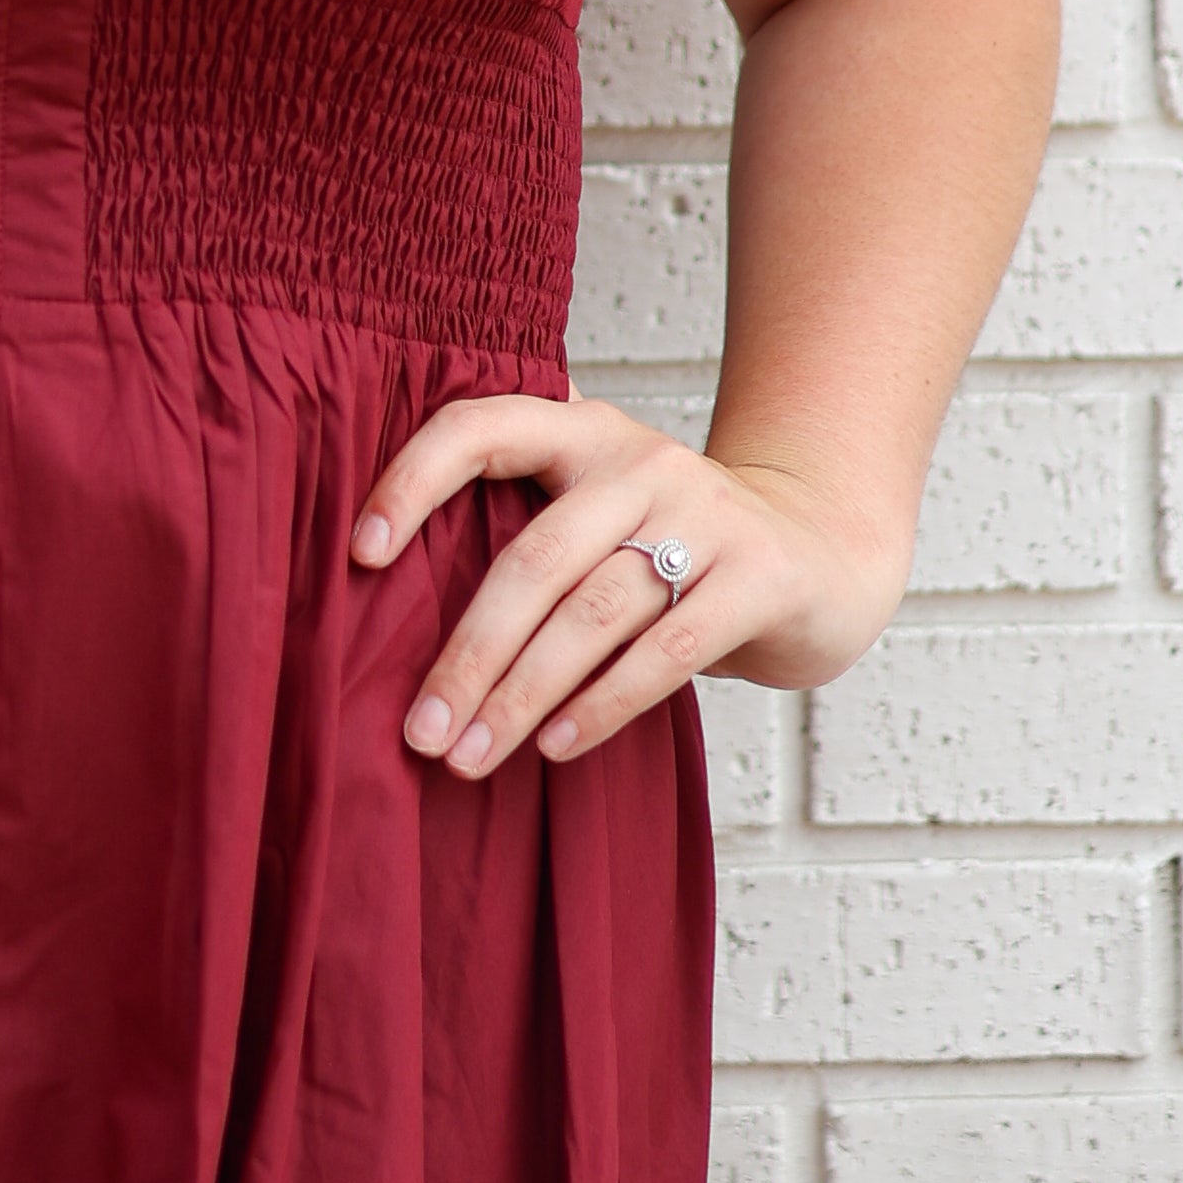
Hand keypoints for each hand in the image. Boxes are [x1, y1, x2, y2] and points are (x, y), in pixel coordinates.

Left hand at [353, 394, 914, 780]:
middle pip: (533, 559)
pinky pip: (665, 652)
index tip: (360, 554)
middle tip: (419, 731)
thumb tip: (388, 610)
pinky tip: (556, 748)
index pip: (481, 427)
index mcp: (584, 434)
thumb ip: (526, 533)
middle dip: (468, 653)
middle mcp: (641, 463)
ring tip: (470, 755)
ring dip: (522, 694)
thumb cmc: (675, 548)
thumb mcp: (602, 514)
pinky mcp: (759, 578)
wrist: (822, 551)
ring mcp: (707, 514)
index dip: (413, 480)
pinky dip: (603, 705)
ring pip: (593, 613)